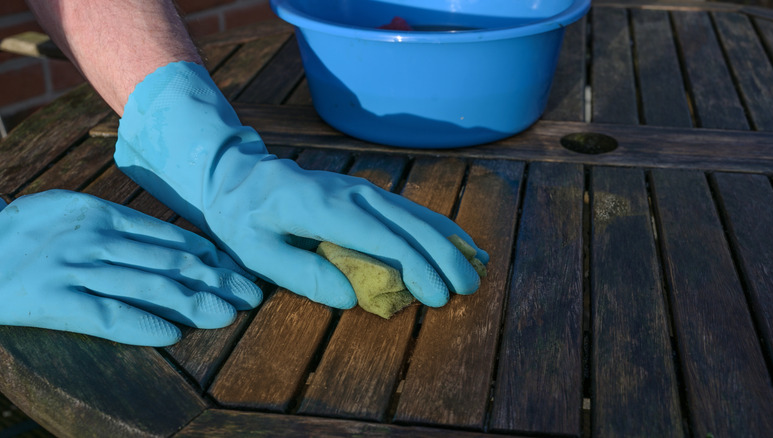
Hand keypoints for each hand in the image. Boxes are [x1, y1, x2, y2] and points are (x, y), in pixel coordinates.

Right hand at [0, 190, 261, 345]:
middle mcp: (98, 239)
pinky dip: (143, 325)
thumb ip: (127, 224)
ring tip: (227, 314)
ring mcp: (77, 269)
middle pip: (171, 262)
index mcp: (106, 214)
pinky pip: (108, 315)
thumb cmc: (34, 230)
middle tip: (252, 294)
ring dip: (194, 302)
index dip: (212, 258)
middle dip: (218, 280)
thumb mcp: (78, 209)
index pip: (174, 238)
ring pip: (149, 287)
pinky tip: (172, 335)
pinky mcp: (55, 300)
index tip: (240, 272)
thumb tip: (183, 246)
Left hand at [115, 62, 487, 308]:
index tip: (438, 296)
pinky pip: (406, 209)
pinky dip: (435, 226)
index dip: (416, 267)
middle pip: (409, 224)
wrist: (237, 174)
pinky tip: (455, 240)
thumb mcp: (256, 251)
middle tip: (469, 288)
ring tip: (477, 264)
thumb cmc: (242, 217)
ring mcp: (361, 189)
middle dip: (444, 256)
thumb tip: (351, 298)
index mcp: (324, 208)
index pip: (382, 238)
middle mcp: (352, 193)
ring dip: (447, 239)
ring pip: (415, 213)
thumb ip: (301, 274)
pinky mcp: (365, 192)